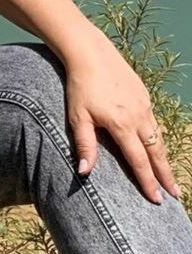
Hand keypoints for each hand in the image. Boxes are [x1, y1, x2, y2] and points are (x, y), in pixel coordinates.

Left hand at [66, 37, 180, 203]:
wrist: (90, 52)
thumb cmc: (79, 86)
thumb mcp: (78, 116)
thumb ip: (84, 145)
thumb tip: (85, 173)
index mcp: (122, 125)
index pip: (138, 161)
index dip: (148, 182)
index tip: (157, 200)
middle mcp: (138, 117)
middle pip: (156, 153)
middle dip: (166, 176)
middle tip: (176, 195)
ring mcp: (144, 105)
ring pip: (158, 138)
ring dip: (165, 158)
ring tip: (170, 176)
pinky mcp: (144, 95)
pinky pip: (155, 123)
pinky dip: (159, 138)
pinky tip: (157, 145)